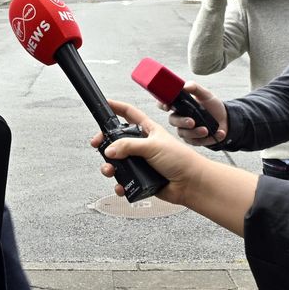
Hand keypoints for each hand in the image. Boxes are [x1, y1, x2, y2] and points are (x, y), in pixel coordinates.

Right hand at [90, 100, 204, 206]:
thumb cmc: (180, 159)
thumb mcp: (153, 146)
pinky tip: (120, 185)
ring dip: (109, 167)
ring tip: (110, 170)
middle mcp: (143, 145)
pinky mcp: (142, 179)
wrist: (191, 184)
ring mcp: (142, 163)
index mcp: (148, 131)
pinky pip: (125, 181)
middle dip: (105, 143)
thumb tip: (110, 150)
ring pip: (118, 162)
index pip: (129, 114)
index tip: (105, 104)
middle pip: (117, 140)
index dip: (117, 107)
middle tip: (97, 145)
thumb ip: (128, 146)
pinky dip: (119, 184)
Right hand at [158, 82, 227, 145]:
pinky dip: (209, 139)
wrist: (225, 118)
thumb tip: (185, 86)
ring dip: (195, 133)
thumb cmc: (212, 105)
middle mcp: (180, 118)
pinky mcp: (194, 140)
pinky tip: (220, 133)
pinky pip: (197, 142)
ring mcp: (186, 130)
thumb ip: (195, 88)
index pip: (165, 104)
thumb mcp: (206, 94)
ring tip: (206, 130)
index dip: (162, 105)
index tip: (168, 106)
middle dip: (181, 122)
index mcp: (180, 106)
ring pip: (184, 134)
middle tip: (191, 122)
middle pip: (173, 121)